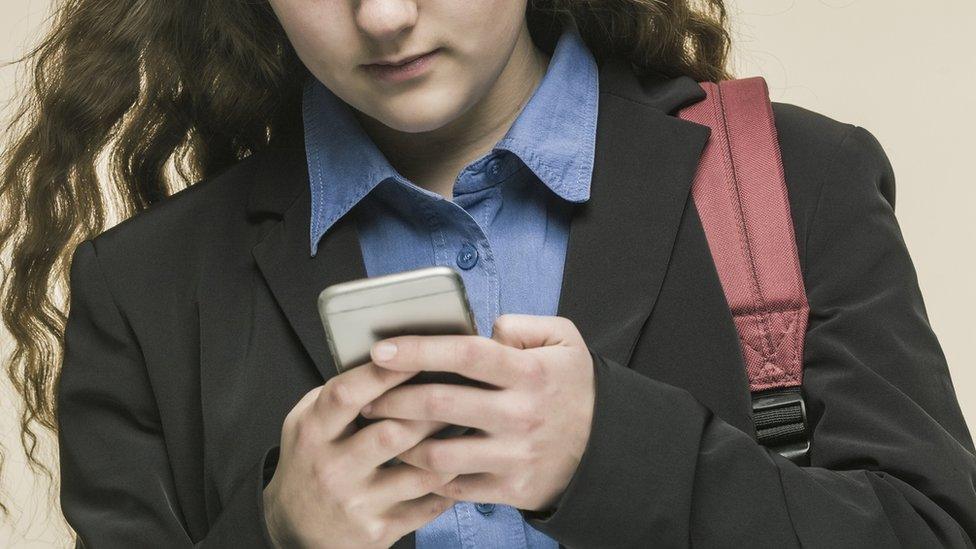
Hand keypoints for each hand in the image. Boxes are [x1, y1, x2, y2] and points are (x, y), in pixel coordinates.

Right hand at [262, 362, 458, 548]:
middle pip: (393, 433)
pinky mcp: (378, 531)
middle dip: (432, 411)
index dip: (386, 373)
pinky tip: (465, 465)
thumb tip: (389, 360)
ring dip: (452, 447)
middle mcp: (332, 469)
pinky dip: (451, 485)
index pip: (348, 395)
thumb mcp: (306, 422)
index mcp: (312, 432)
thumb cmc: (309, 462)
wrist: (295, 528)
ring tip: (471, 426)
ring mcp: (356, 504)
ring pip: (419, 472)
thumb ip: (339, 394)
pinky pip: (427, 505)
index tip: (419, 355)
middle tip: (461, 391)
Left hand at [361, 314, 595, 511]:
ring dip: (401, 442)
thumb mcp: (564, 342)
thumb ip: (522, 325)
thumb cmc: (573, 388)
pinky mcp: (509, 488)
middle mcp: (520, 414)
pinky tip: (412, 462)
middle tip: (366, 396)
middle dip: (392, 398)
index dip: (419, 349)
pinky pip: (455, 484)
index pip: (466, 354)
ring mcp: (513, 455)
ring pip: (439, 452)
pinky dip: (428, 475)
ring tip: (382, 432)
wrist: (605, 450)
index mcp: (530, 373)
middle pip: (440, 403)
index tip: (381, 349)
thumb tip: (483, 328)